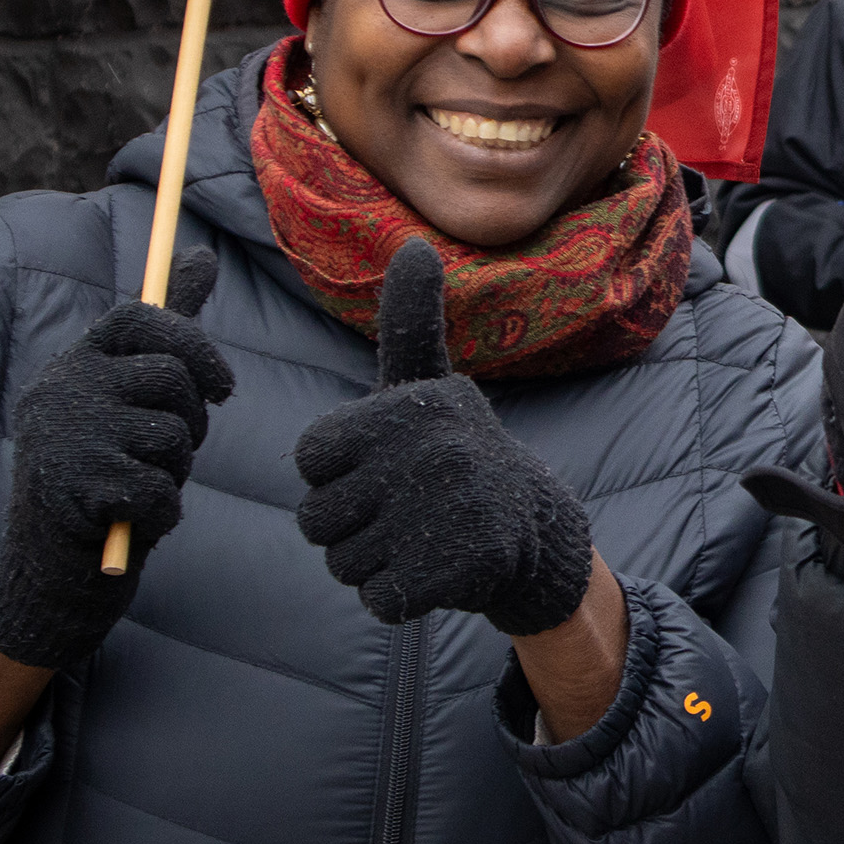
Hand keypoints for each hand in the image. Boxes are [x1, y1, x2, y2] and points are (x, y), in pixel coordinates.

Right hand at [0, 250, 232, 669]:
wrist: (54, 569)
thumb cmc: (106, 470)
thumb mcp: (132, 395)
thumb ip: (169, 328)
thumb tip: (204, 253)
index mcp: (73, 364)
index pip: (137, 315)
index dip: (192, 342)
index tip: (221, 387)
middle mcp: (59, 389)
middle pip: (171, 378)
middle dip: (192, 422)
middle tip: (165, 453)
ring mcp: (64, 437)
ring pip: (173, 435)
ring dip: (175, 471)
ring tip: (138, 486)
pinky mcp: (74, 489)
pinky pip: (161, 488)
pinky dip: (161, 513)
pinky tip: (132, 522)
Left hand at [294, 238, 594, 635]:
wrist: (534, 526)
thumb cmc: (455, 453)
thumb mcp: (429, 386)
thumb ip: (409, 322)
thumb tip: (417, 245)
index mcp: (407, 408)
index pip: (309, 460)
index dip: (336, 474)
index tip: (384, 465)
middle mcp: (431, 453)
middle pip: (317, 519)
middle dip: (349, 527)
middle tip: (403, 511)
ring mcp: (449, 511)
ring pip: (344, 563)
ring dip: (374, 563)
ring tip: (420, 538)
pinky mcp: (462, 568)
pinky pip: (380, 598)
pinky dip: (400, 595)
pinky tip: (435, 570)